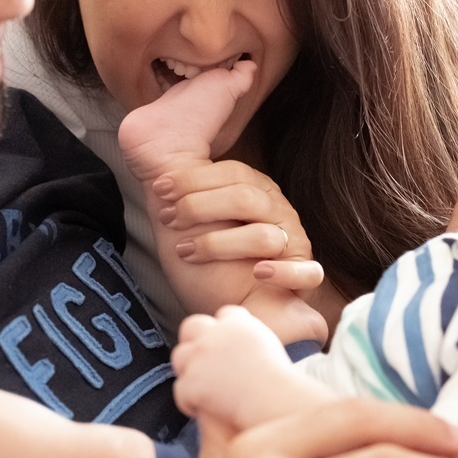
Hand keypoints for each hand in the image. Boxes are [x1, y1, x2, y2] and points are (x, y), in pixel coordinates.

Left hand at [153, 159, 320, 291]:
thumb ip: (185, 192)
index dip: (193, 180)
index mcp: (256, 190)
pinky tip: (258, 272)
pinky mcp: (303, 274)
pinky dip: (284, 272)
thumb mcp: (193, 221)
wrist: (234, 305)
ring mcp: (293, 241)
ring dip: (221, 244)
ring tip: (188, 251)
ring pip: (265, 235)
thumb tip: (149, 152)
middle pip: (245, 198)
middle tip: (169, 220)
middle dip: (200, 207)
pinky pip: (307, 271)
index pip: (232, 173)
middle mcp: (278, 211)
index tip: (161, 191)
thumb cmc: (210, 262)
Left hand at [172, 306, 294, 428]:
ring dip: (189, 370)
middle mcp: (214, 334)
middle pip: (192, 326)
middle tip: (205, 363)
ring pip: (180, 356)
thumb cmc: (279, 380)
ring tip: (202, 387)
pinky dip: (190, 401)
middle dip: (194, 341)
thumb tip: (239, 343)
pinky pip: (180, 390)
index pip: (224, 315)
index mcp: (238, 322)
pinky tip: (202, 408)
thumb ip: (249, 337)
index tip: (227, 347)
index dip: (223, 330)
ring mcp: (199, 357)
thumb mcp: (269, 345)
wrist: (273, 400)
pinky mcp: (191, 381)